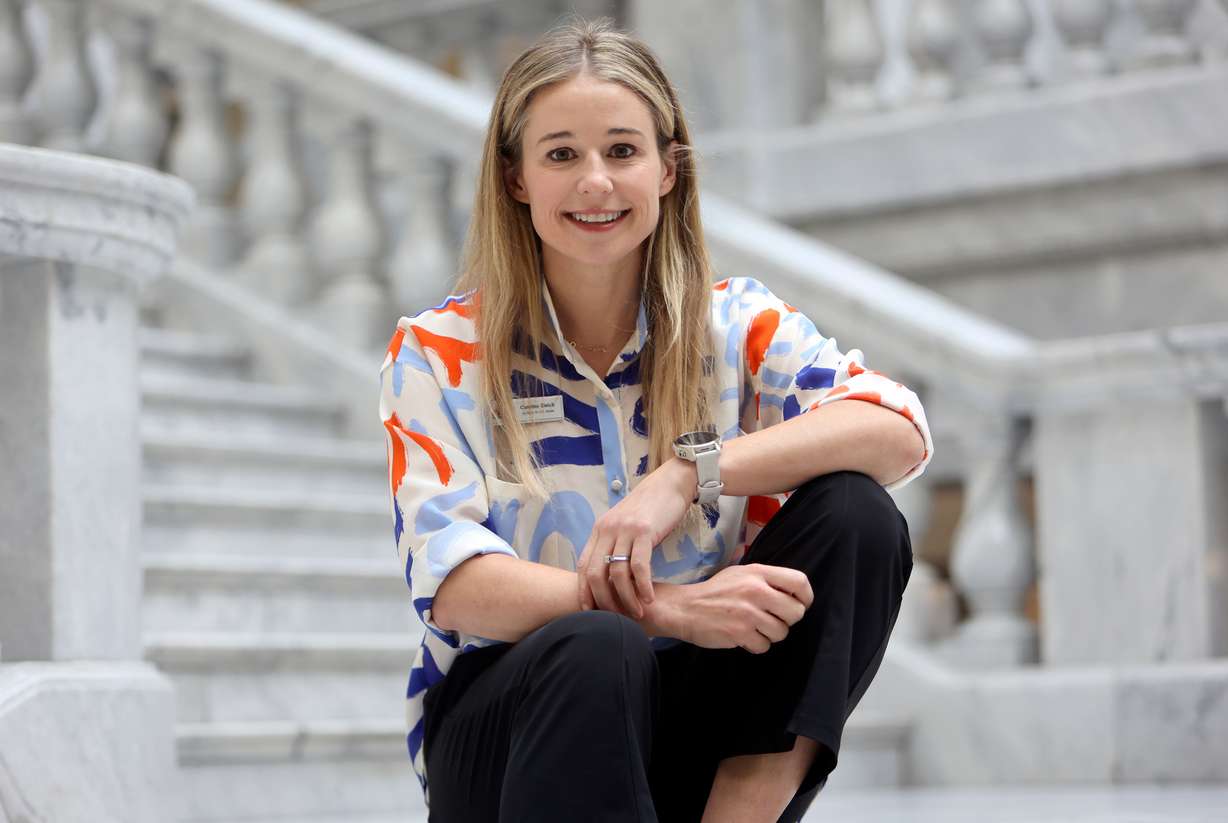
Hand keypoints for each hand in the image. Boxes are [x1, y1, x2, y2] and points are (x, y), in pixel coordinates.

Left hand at [575, 458, 694, 618]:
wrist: (671, 483)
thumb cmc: (650, 508)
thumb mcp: (625, 525)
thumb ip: (615, 545)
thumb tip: (611, 574)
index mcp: (600, 530)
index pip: (583, 566)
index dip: (584, 591)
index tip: (589, 612)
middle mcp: (607, 530)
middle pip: (596, 573)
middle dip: (603, 600)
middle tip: (615, 618)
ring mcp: (625, 530)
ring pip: (618, 573)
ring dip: (626, 598)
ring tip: (636, 612)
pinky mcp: (644, 531)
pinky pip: (639, 566)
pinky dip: (643, 586)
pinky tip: (649, 598)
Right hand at [673, 563, 812, 652]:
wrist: (685, 608)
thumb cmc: (716, 592)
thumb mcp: (740, 574)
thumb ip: (766, 580)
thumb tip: (794, 594)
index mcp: (758, 573)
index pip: (799, 581)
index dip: (806, 597)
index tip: (799, 604)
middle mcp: (756, 591)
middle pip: (796, 612)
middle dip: (788, 620)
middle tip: (773, 619)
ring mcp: (748, 613)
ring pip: (781, 632)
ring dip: (770, 634)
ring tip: (754, 628)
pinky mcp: (739, 633)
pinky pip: (764, 646)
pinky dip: (755, 645)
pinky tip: (743, 636)